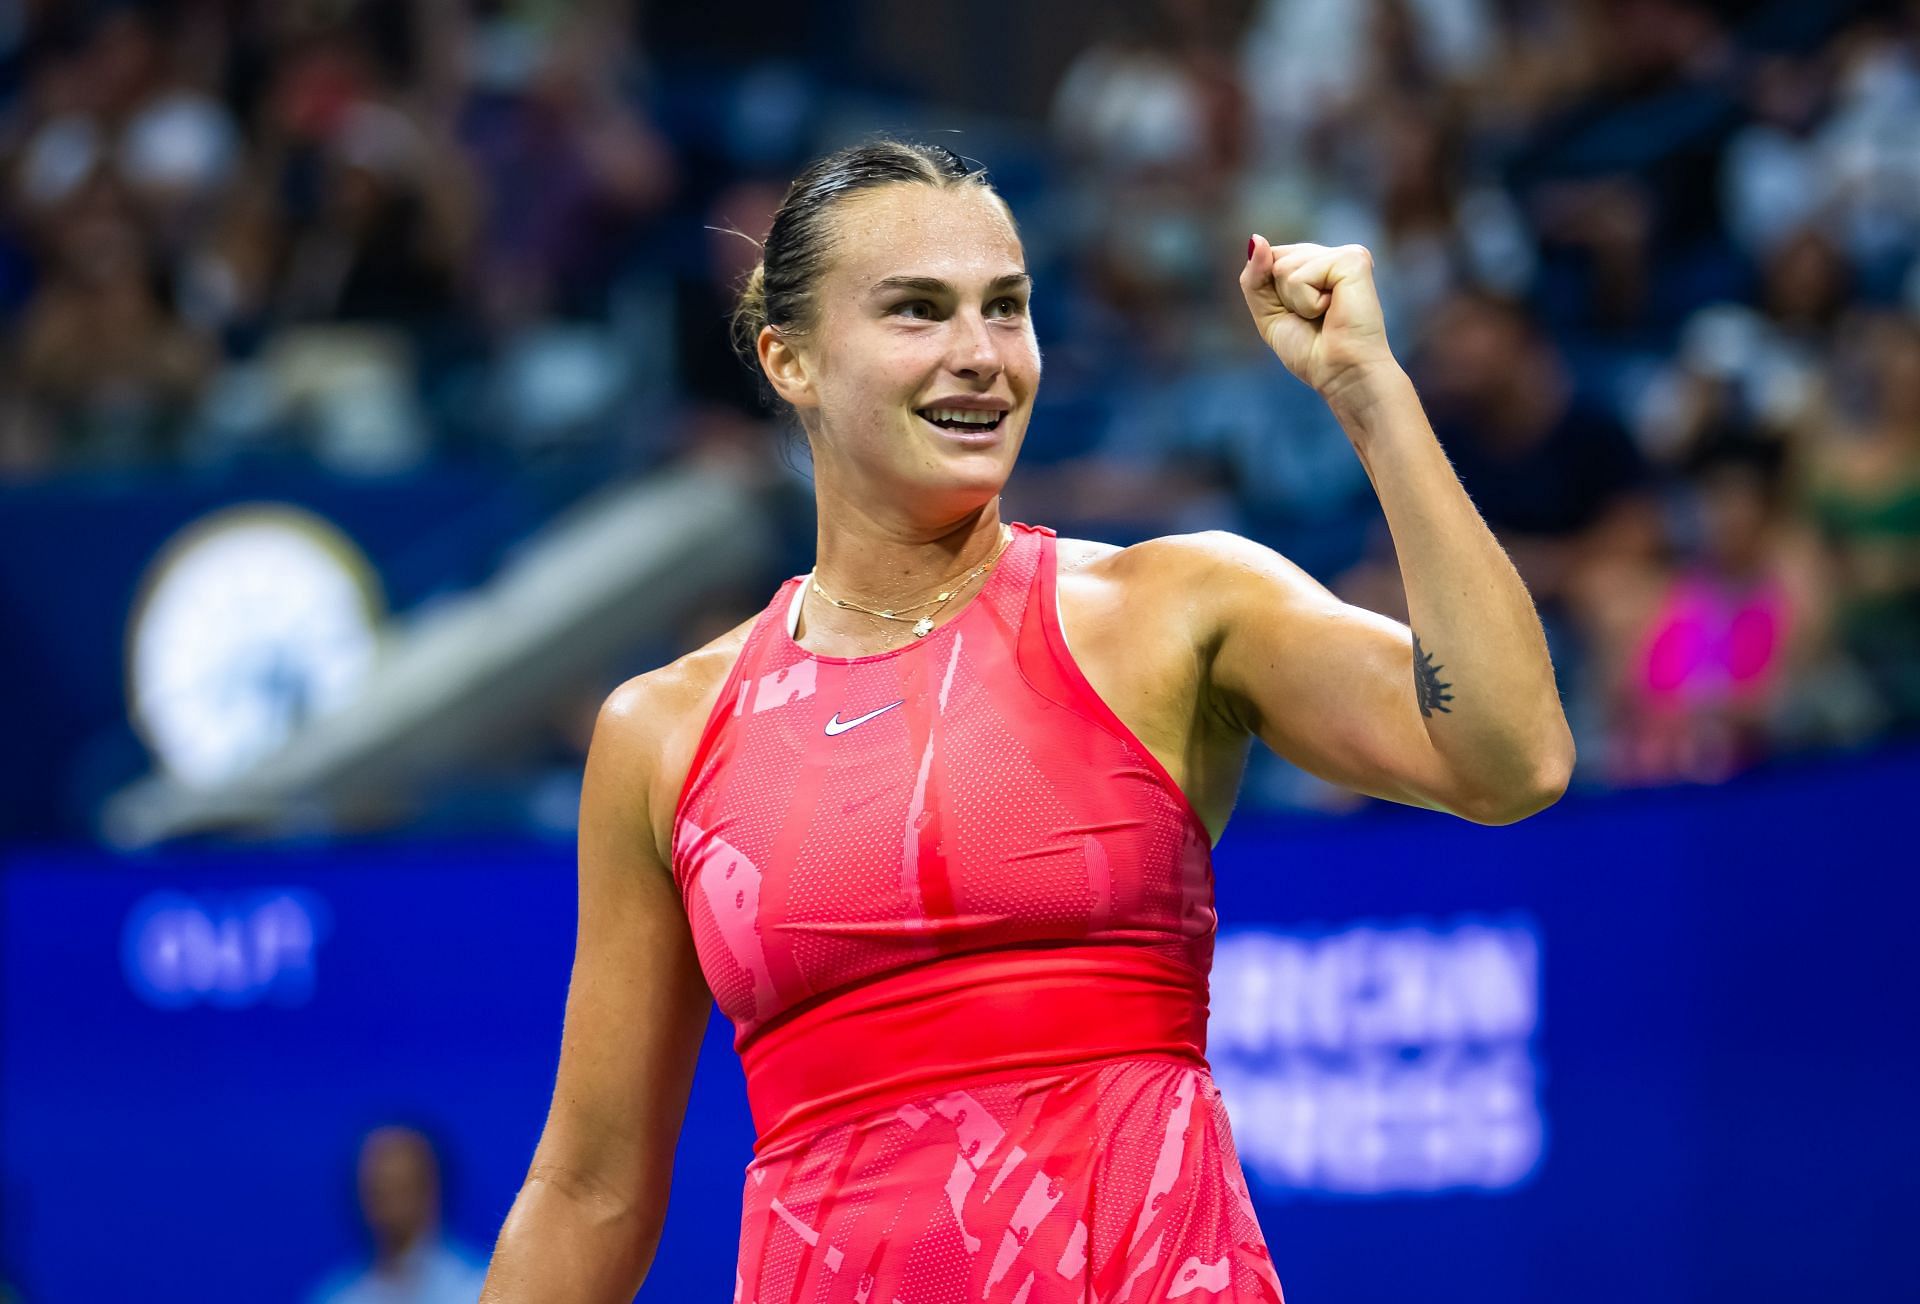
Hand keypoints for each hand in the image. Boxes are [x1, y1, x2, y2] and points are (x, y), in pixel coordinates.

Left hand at [1239, 237, 1398, 406]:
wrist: (1341, 373)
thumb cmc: (1311, 350)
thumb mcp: (1268, 313)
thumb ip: (1254, 277)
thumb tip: (1256, 239)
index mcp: (1316, 264)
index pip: (1269, 258)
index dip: (1271, 293)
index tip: (1299, 316)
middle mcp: (1332, 255)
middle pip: (1274, 260)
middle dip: (1282, 298)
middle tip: (1314, 318)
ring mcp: (1345, 254)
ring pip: (1283, 267)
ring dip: (1295, 302)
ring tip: (1324, 315)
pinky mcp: (1353, 259)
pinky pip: (1301, 275)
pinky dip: (1307, 302)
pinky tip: (1333, 309)